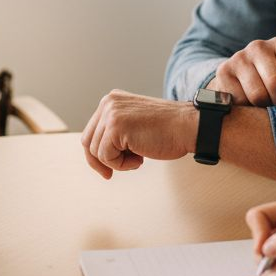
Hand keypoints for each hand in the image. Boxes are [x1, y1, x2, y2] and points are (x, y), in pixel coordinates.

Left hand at [80, 90, 196, 178]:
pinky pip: (106, 157)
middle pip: (88, 141)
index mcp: (112, 100)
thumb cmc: (167, 131)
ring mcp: (111, 113)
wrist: (188, 127)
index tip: (107, 169)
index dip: (97, 154)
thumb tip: (96, 153)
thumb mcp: (134, 125)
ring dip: (117, 163)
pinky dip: (122, 165)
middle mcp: (108, 103)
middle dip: (99, 162)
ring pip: (97, 151)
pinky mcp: (115, 127)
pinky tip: (140, 158)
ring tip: (139, 158)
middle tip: (110, 175)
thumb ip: (116, 131)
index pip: (92, 131)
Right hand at [209, 37, 275, 108]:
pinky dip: (247, 109)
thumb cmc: (273, 83)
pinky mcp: (223, 72)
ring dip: (264, 108)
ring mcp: (239, 57)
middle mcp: (259, 46)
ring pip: (257, 93)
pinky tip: (249, 108)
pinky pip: (239, 99)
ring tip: (266, 110)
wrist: (238, 81)